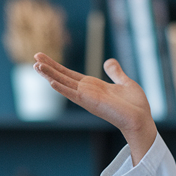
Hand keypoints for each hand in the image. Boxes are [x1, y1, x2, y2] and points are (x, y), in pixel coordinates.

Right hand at [33, 54, 156, 163]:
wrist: (141, 118)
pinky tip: (51, 82)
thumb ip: (115, 73)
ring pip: (64, 84)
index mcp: (92, 86)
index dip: (57, 66)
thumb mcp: (124, 82)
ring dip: (50, 76)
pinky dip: (62, 88)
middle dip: (49, 67)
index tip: (44, 58)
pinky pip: (73, 94)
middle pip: (63, 76)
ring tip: (36, 66)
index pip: (70, 74)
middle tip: (35, 57)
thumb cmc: (134, 105)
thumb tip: (109, 62)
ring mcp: (87, 97)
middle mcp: (86, 92)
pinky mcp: (90, 103)